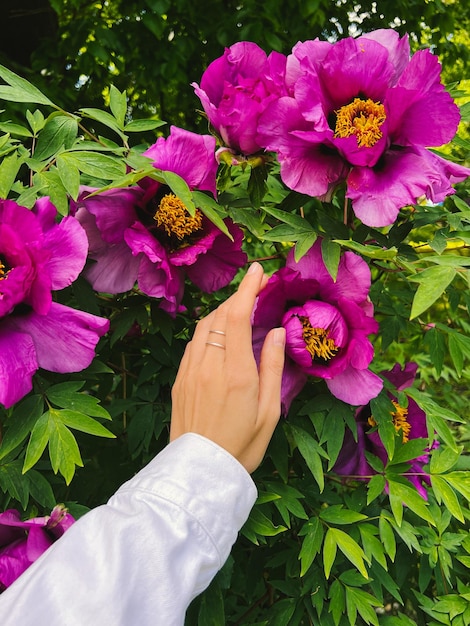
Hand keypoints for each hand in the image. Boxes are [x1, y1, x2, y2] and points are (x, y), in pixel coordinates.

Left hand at [170, 262, 285, 472]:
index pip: (238, 316)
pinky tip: (220, 333)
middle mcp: (209, 365)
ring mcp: (190, 371)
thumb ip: (273, 367)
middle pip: (220, 315)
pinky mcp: (180, 379)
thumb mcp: (270, 410)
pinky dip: (209, 329)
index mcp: (236, 372)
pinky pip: (194, 343)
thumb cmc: (243, 444)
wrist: (200, 471)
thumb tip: (278, 331)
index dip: (248, 288)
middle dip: (238, 295)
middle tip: (256, 287)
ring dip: (222, 310)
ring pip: (204, 326)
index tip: (259, 270)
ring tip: (240, 308)